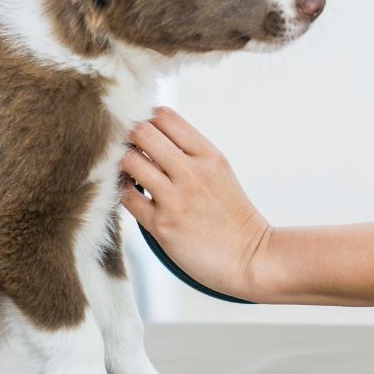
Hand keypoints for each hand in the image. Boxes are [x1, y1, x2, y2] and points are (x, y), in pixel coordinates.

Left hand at [120, 107, 271, 300]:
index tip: (142, 131)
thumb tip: (151, 136)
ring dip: (122, 163)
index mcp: (208, 155)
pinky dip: (123, 191)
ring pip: (129, 161)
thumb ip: (190, 152)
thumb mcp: (219, 171)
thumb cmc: (232, 215)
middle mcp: (192, 172)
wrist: (250, 257)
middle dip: (129, 136)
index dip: (146, 118)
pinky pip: (127, 197)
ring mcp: (176, 199)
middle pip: (142, 132)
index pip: (165, 116)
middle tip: (127, 149)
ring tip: (129, 172)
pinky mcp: (162, 226)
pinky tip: (132, 193)